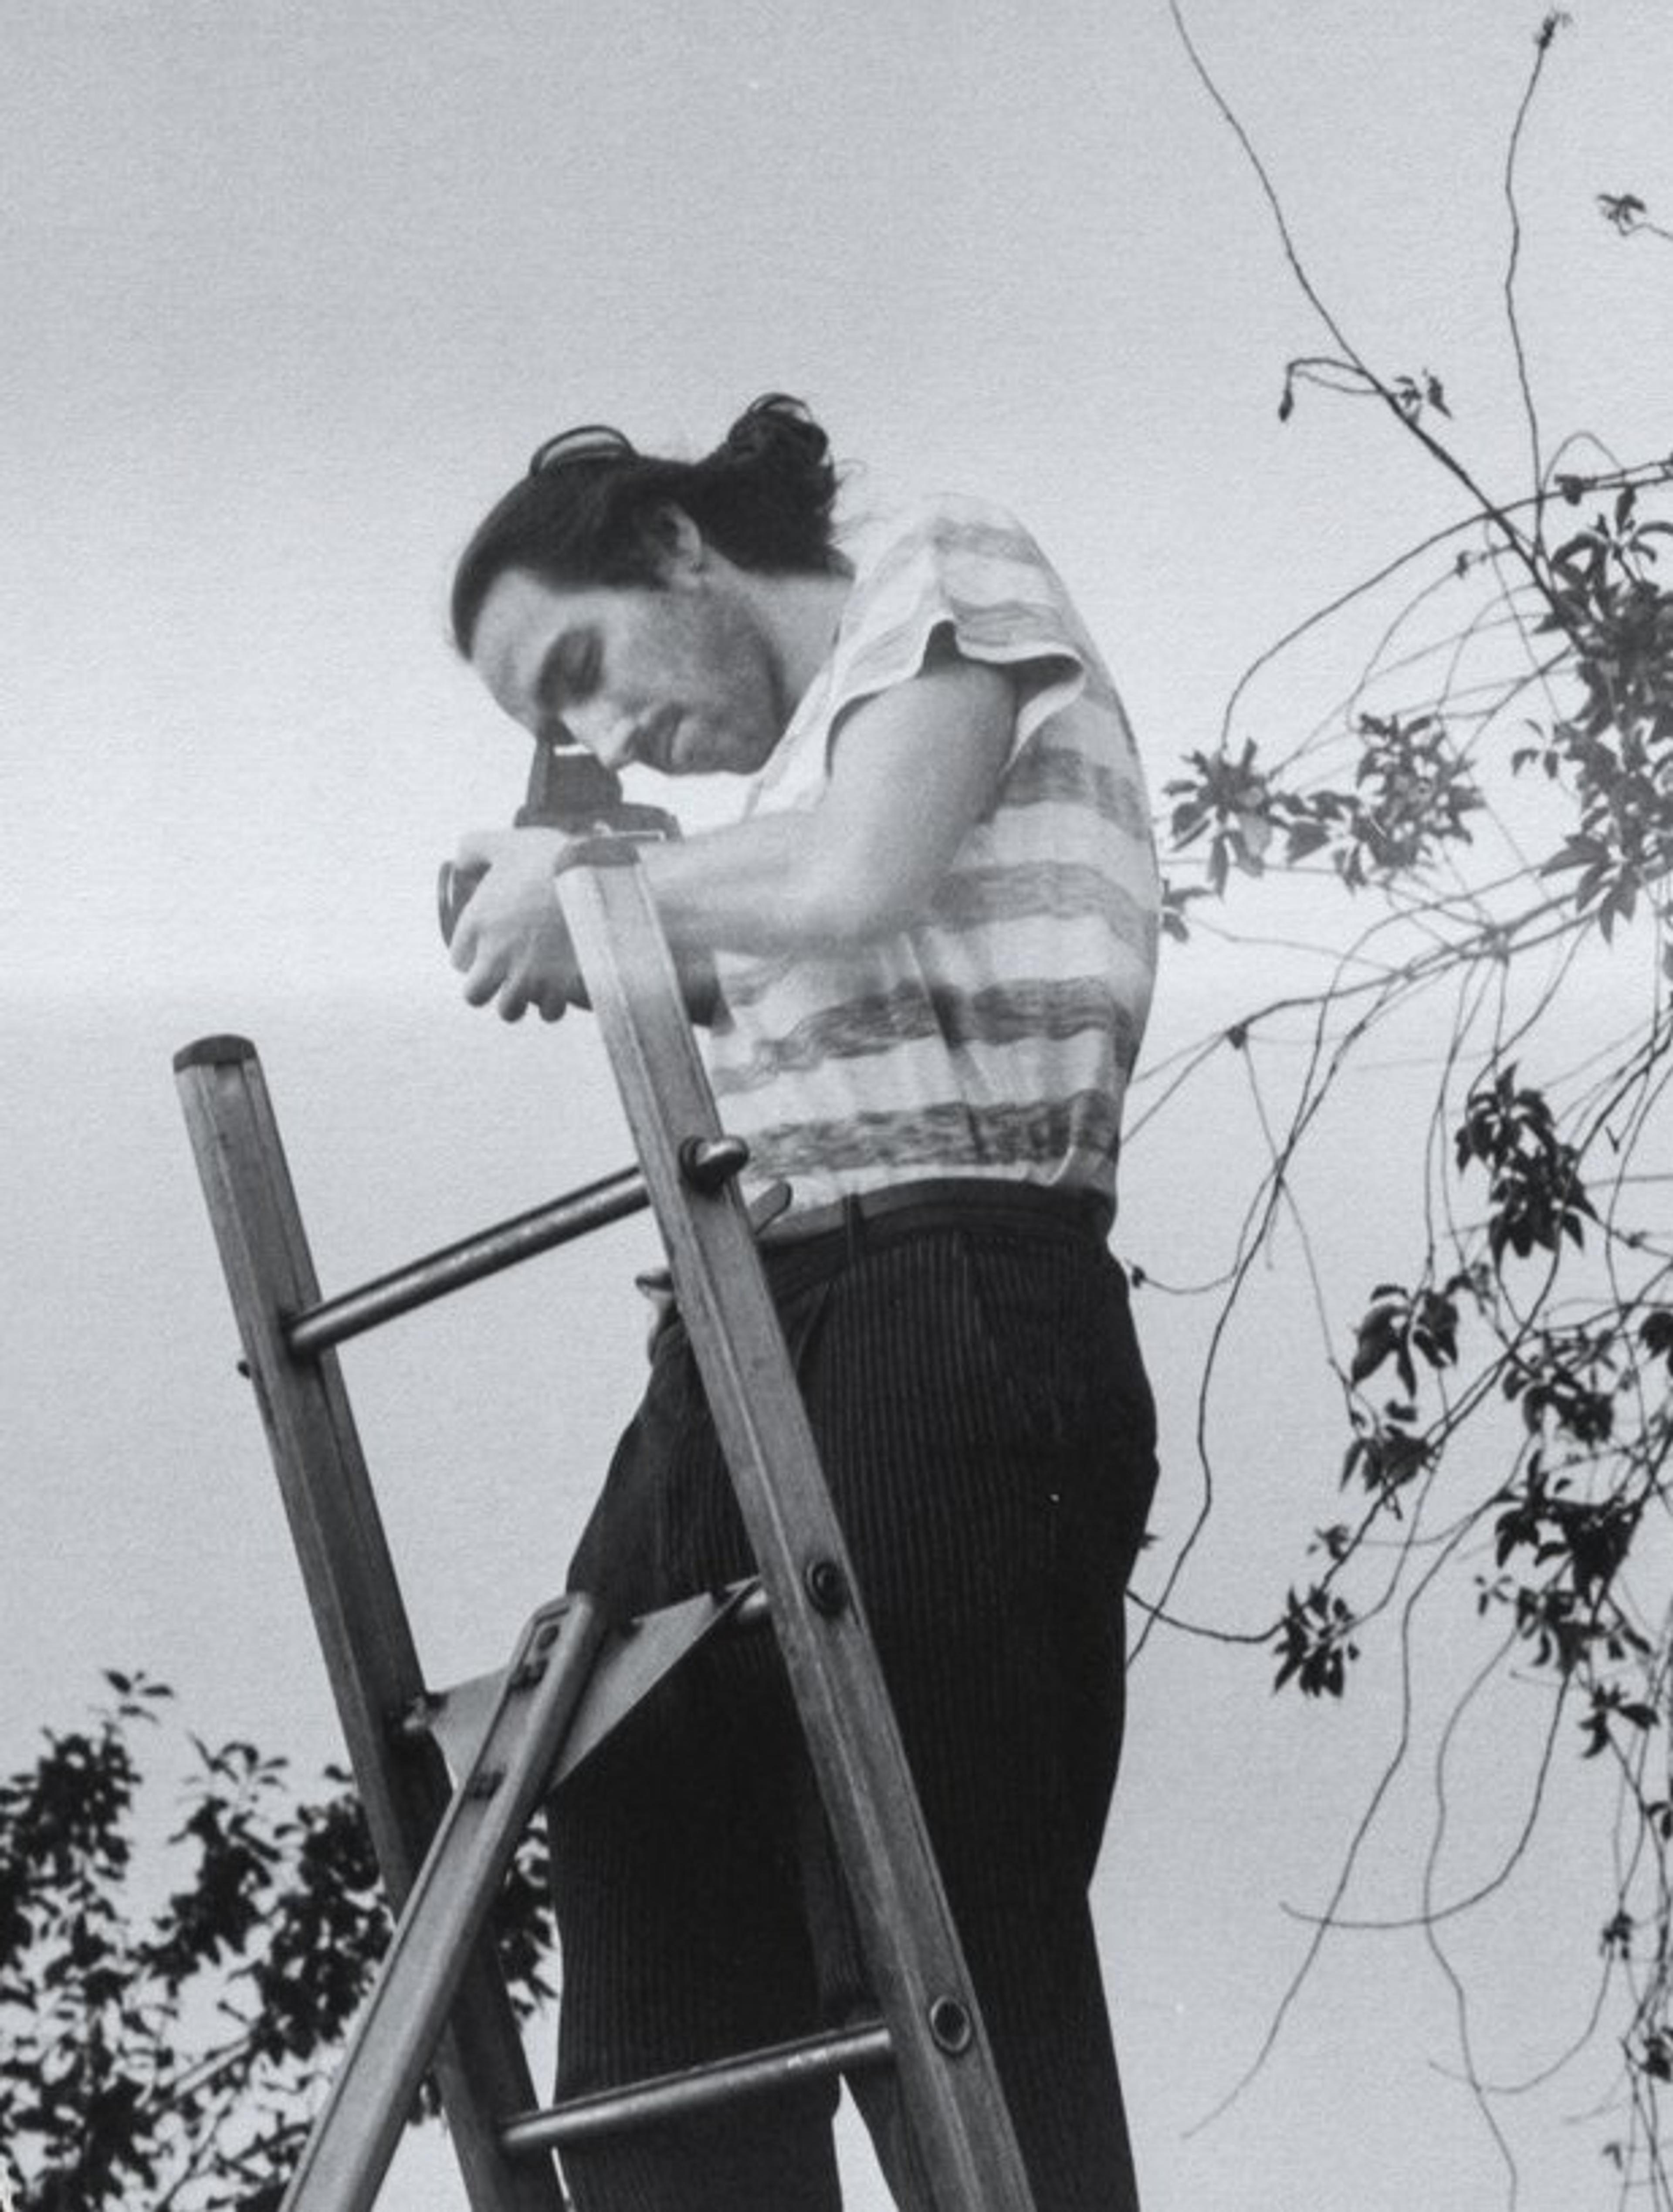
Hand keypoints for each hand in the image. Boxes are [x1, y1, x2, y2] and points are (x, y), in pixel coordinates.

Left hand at [448, 828, 583, 1021]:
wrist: (595, 876)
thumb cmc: (548, 856)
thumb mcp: (504, 842)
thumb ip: (473, 847)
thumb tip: (458, 862)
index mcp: (477, 923)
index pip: (458, 960)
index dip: (472, 957)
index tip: (488, 950)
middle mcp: (496, 956)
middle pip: (474, 996)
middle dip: (488, 990)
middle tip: (504, 976)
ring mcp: (527, 974)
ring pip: (509, 1011)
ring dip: (518, 1002)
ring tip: (531, 987)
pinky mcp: (559, 986)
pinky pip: (549, 1013)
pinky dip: (554, 1005)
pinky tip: (559, 991)